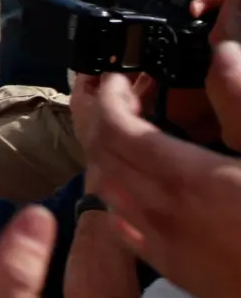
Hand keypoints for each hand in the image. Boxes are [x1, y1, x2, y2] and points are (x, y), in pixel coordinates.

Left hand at [72, 67, 240, 297]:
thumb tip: (222, 57)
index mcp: (184, 178)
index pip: (115, 127)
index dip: (109, 95)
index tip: (116, 77)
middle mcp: (161, 212)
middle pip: (103, 155)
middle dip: (105, 118)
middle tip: (123, 97)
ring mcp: (163, 244)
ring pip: (110, 189)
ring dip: (109, 155)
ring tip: (130, 133)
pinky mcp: (175, 268)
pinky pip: (126, 225)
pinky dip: (122, 196)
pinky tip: (141, 189)